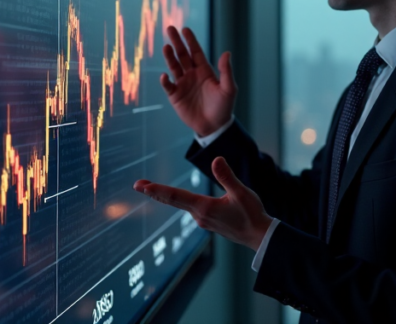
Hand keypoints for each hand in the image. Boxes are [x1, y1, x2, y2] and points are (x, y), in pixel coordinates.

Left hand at [133, 157, 271, 250]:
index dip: (159, 190)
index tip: (143, 186)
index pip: (176, 196)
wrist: (259, 237)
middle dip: (154, 192)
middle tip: (137, 185)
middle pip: (172, 200)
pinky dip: (178, 201)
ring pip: (180, 204)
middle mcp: (200, 215)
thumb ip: (227, 176)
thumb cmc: (252, 214)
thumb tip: (216, 159)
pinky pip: (189, 208)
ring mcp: (203, 220)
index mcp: (205, 207)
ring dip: (164, 196)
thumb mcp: (241, 192)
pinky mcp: (208, 222)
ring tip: (150, 188)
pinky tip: (176, 198)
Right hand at [160, 26, 235, 136]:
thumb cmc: (223, 107)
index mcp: (205, 71)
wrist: (214, 126)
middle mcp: (192, 74)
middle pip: (182, 55)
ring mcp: (183, 84)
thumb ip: (226, 71)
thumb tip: (227, 52)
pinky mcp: (175, 96)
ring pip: (174, 67)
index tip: (185, 29)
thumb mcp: (228, 89)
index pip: (196, 52)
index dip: (191, 40)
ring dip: (169, 57)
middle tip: (170, 28)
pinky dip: (165, 81)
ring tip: (166, 47)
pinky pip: (168, 86)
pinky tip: (165, 76)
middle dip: (176, 42)